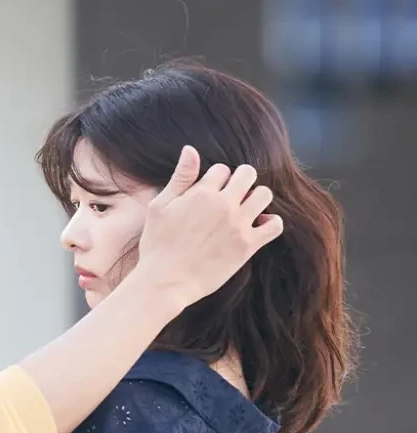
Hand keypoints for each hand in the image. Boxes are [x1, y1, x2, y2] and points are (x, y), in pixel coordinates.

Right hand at [137, 146, 282, 309]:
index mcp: (201, 193)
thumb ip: (179, 178)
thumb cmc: (156, 246)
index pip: (222, 169)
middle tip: (231, 197)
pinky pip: (275, 225)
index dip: (215, 179)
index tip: (209, 193)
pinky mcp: (247, 246)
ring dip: (256, 198)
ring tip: (244, 210)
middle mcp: (223, 205)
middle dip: (240, 181)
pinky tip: (257, 226)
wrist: (165, 282)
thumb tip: (191, 149)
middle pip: (248, 174)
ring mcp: (238, 225)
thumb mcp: (159, 207)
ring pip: (264, 194)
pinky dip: (270, 223)